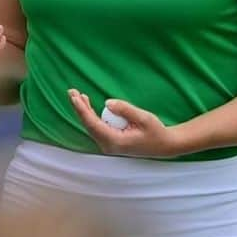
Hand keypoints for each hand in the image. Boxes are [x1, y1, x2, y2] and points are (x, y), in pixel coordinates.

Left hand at [67, 90, 181, 157]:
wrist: (164, 145)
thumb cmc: (156, 132)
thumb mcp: (144, 118)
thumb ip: (125, 109)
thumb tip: (107, 103)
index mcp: (115, 141)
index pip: (93, 124)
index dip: (82, 109)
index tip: (74, 97)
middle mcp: (108, 145)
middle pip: (88, 124)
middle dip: (79, 107)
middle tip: (71, 91)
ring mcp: (108, 144)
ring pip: (91, 126)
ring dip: (84, 110)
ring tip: (77, 95)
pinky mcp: (110, 141)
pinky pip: (96, 126)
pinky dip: (91, 115)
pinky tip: (87, 104)